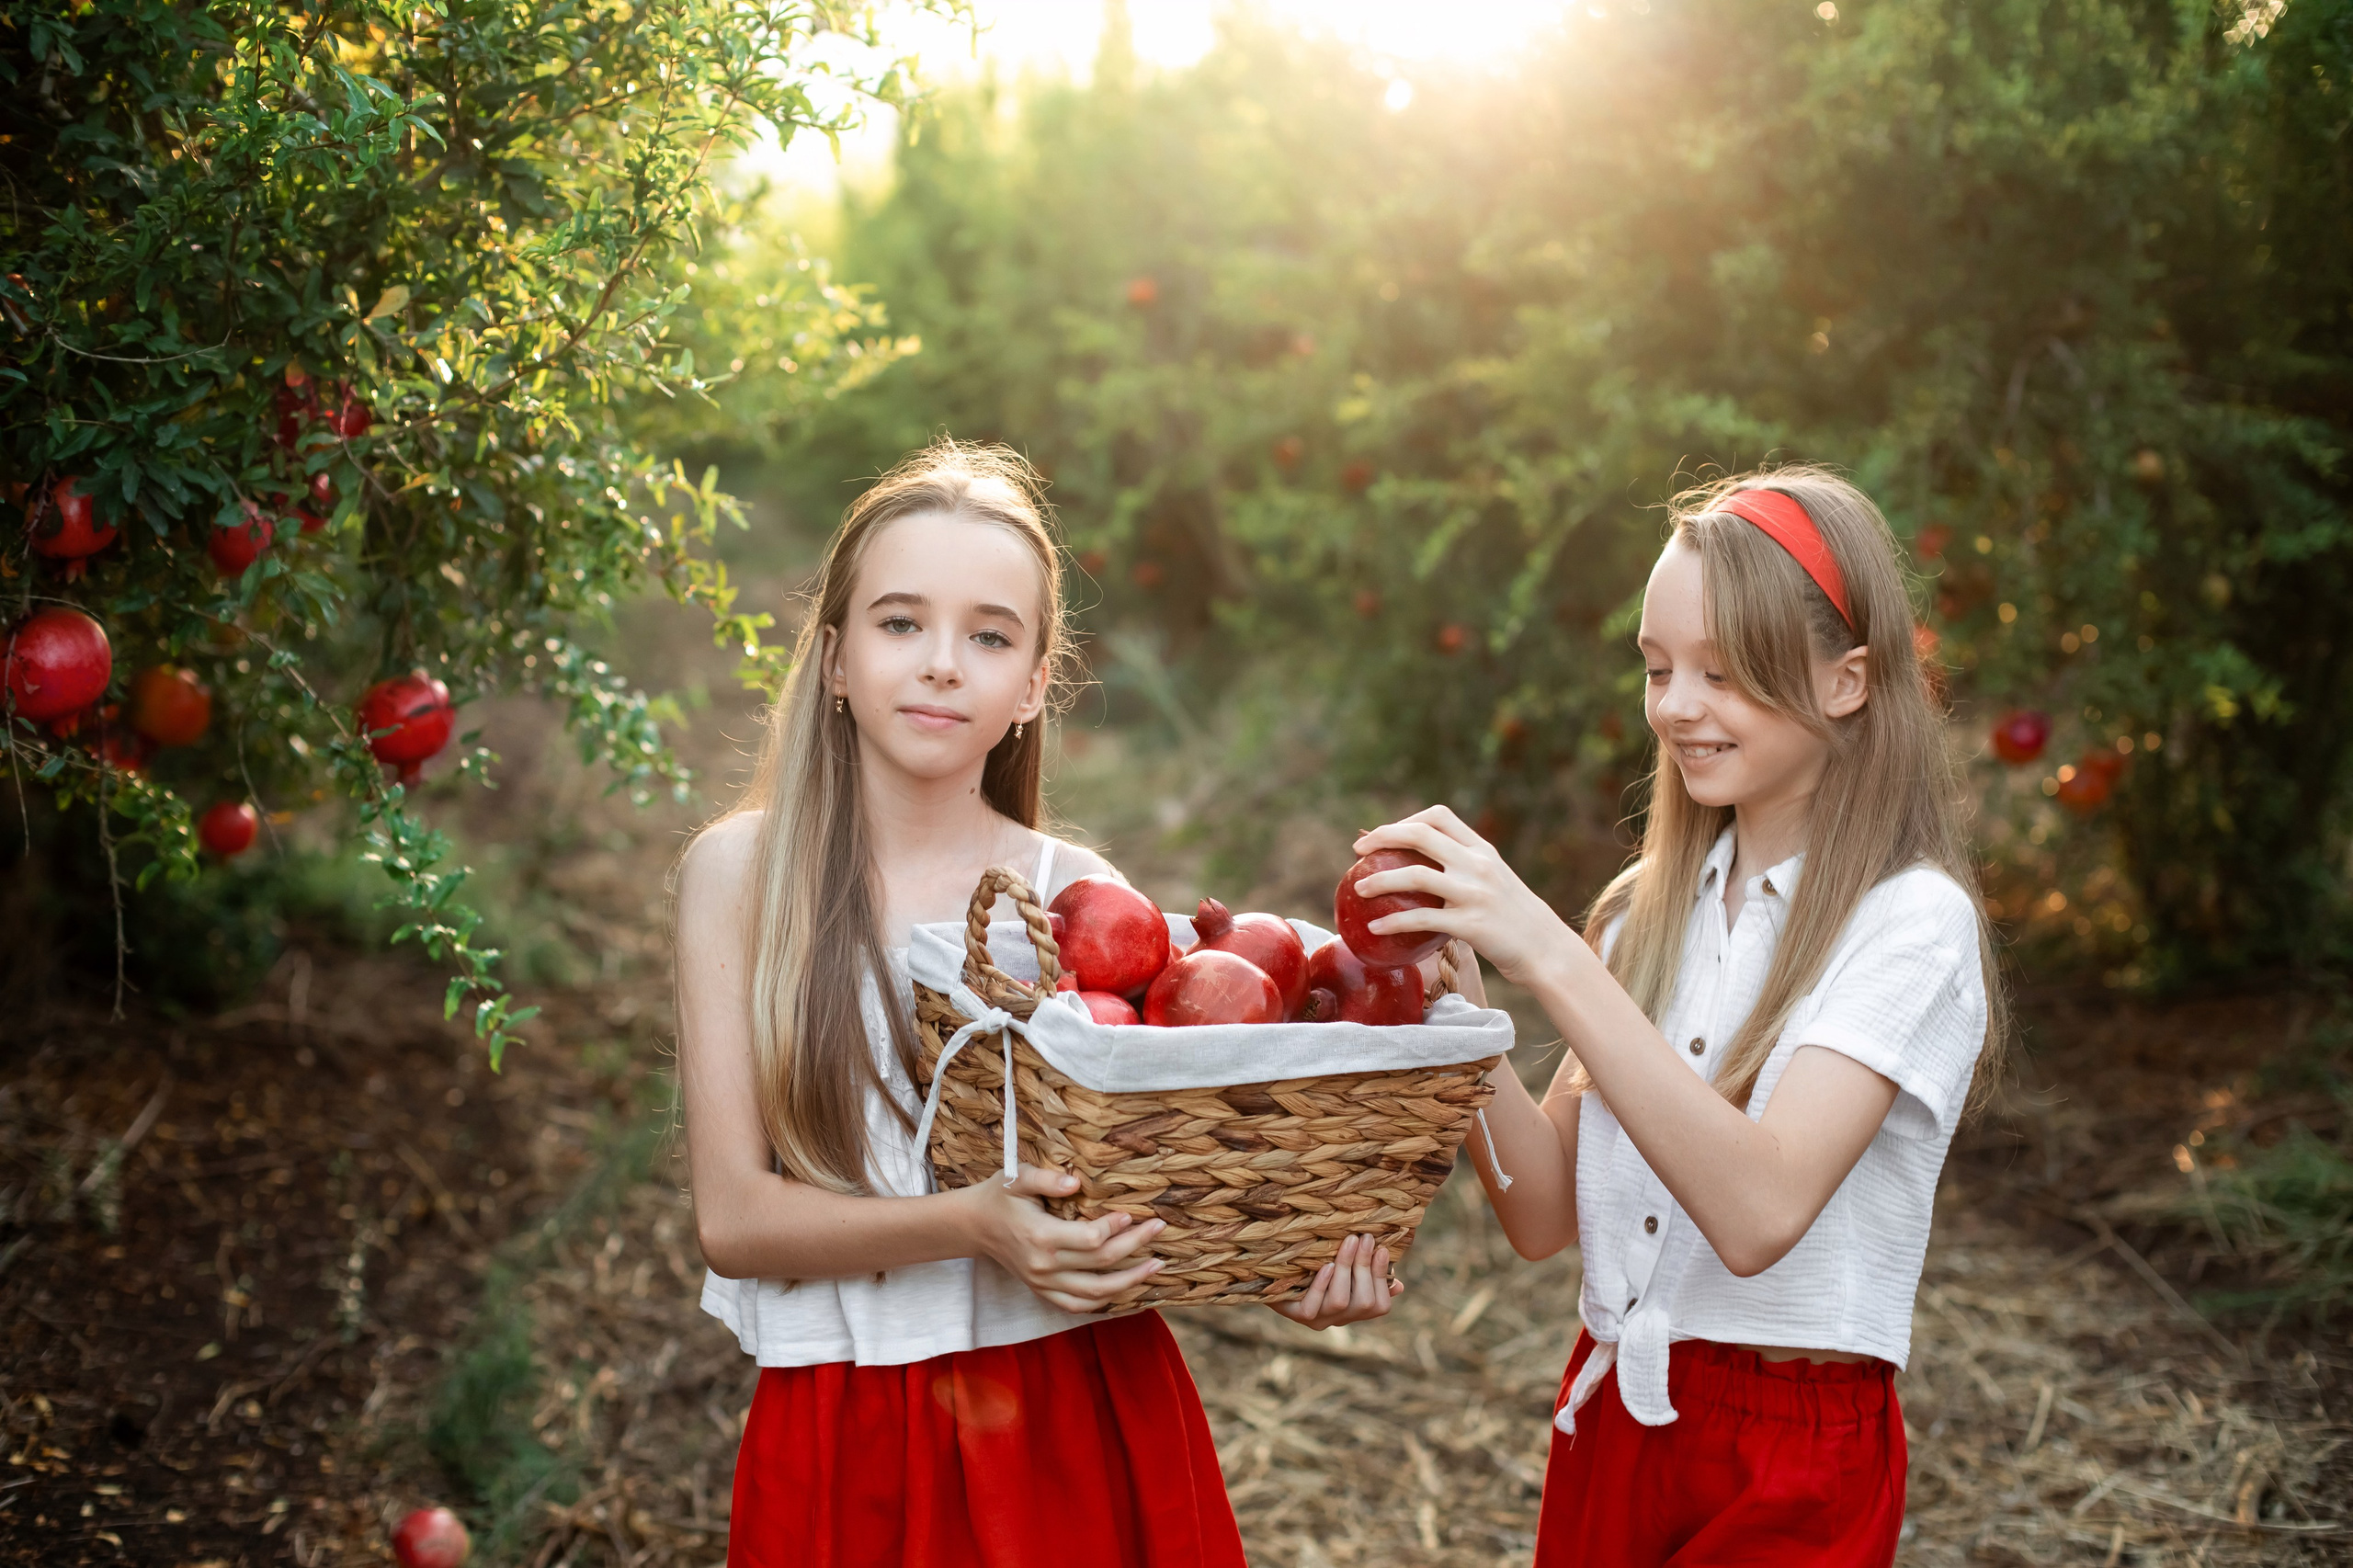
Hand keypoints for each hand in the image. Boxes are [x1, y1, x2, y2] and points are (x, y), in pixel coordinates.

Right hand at [965, 1164, 1164, 1313]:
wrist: (974, 1225)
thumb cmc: (1000, 1196)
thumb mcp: (1017, 1177)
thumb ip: (1046, 1178)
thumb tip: (1076, 1181)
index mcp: (1040, 1236)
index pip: (1091, 1240)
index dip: (1116, 1227)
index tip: (1131, 1213)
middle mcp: (1043, 1266)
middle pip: (1101, 1265)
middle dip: (1136, 1248)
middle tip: (1159, 1230)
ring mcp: (1043, 1284)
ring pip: (1096, 1293)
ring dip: (1130, 1282)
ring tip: (1156, 1266)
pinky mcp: (1042, 1292)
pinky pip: (1078, 1306)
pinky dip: (1105, 1301)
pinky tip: (1126, 1288)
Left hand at [1269, 1234, 1401, 1328]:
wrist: (1271, 1276)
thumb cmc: (1314, 1267)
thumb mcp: (1343, 1269)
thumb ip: (1368, 1275)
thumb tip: (1398, 1286)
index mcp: (1355, 1310)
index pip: (1380, 1305)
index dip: (1382, 1277)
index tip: (1382, 1248)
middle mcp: (1339, 1319)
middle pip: (1363, 1302)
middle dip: (1365, 1267)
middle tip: (1363, 1237)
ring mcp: (1318, 1320)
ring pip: (1340, 1301)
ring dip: (1346, 1269)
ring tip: (1348, 1243)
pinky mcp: (1297, 1316)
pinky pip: (1311, 1307)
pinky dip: (1321, 1285)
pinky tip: (1326, 1266)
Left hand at [1353, 805, 1580, 987]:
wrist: (1546, 950)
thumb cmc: (1516, 920)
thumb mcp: (1496, 882)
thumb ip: (1466, 870)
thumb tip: (1423, 871)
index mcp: (1483, 850)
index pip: (1440, 816)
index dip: (1406, 820)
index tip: (1384, 834)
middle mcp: (1478, 865)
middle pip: (1421, 835)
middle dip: (1383, 837)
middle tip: (1358, 851)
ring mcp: (1474, 893)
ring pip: (1415, 875)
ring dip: (1379, 880)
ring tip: (1358, 889)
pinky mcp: (1470, 924)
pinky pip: (1421, 919)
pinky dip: (1393, 922)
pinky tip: (1375, 928)